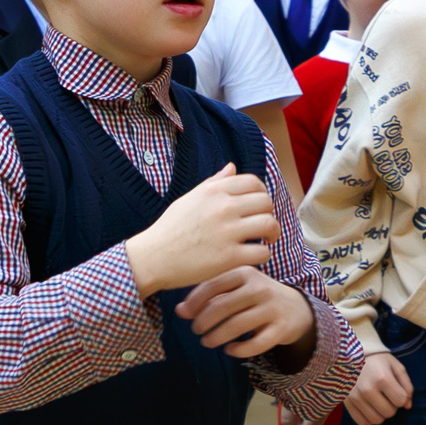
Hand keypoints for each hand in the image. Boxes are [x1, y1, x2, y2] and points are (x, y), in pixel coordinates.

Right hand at [126, 166, 277, 294]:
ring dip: (272, 233)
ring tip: (267, 240)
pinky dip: (263, 255)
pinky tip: (253, 256)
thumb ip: (213, 183)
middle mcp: (222, 208)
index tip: (258, 207)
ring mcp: (227, 232)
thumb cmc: (170, 229)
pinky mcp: (229, 257)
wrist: (153, 258)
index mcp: (214, 191)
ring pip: (269, 224)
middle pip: (265, 202)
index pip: (253, 183)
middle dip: (268, 213)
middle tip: (264, 226)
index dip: (261, 194)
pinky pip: (262, 252)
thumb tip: (232, 167)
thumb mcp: (189, 199)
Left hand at [179, 266, 314, 359]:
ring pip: (236, 326)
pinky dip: (238, 350)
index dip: (194, 302)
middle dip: (203, 322)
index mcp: (245, 273)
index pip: (212, 286)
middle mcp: (259, 288)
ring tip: (207, 342)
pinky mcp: (281, 329)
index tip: (185, 315)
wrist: (297, 308)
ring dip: (216, 337)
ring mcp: (272, 309)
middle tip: (196, 330)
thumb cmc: (258, 296)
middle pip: (222, 306)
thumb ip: (210, 294)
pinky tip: (229, 350)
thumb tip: (180, 310)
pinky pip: (255, 344)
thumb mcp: (237, 287)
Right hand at [346, 349, 413, 424]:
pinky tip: (370, 409)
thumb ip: (407, 386)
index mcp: (382, 378)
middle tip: (386, 396)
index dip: (401, 397)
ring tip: (378, 402)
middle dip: (392, 406)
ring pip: (376, 420)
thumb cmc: (378, 361)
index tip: (395, 389)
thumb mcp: (397, 367)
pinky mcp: (347, 403)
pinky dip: (369, 419)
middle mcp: (367, 389)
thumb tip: (407, 406)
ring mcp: (355, 397)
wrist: (352, 354)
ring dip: (381, 414)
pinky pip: (362, 422)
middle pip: (389, 413)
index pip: (400, 401)